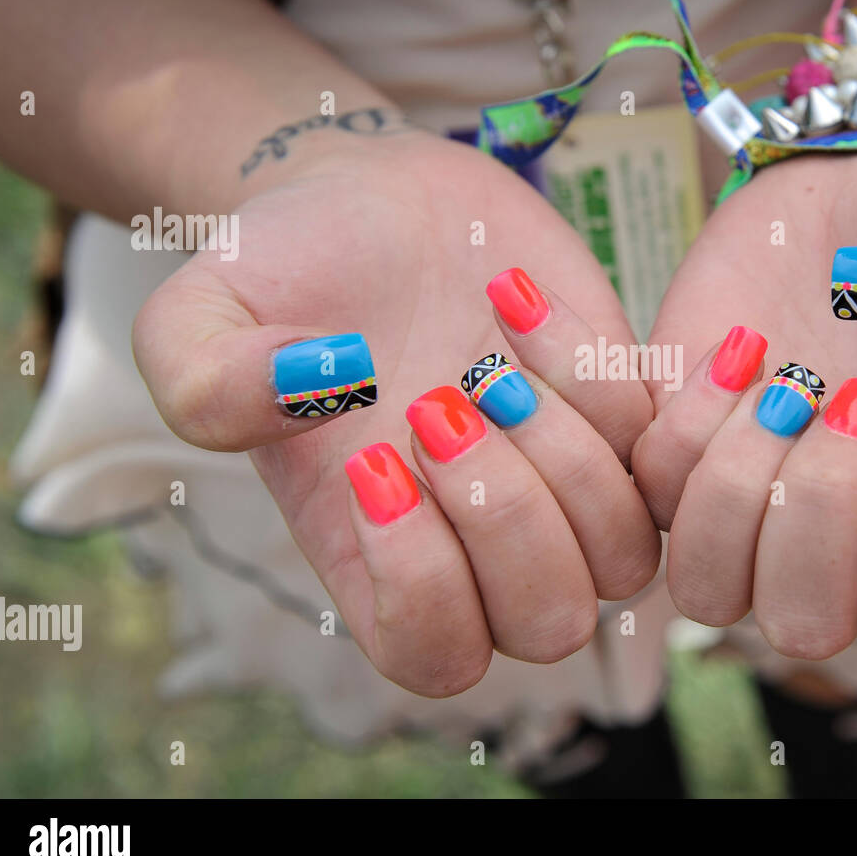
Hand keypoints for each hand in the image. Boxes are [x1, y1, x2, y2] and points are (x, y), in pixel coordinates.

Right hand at [133, 134, 659, 695]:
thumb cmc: (286, 274)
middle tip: (439, 400)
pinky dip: (600, 372)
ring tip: (489, 359)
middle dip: (505, 515)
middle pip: (548, 623)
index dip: (421, 587)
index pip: (434, 657)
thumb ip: (206, 383)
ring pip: (624, 556)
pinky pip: (659, 448)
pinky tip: (517, 297)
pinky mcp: (619, 416)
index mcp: (376, 555)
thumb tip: (310, 392)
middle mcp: (478, 542)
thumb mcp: (197, 317)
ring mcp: (560, 485)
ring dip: (566, 455)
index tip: (371, 463)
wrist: (373, 197)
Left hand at [633, 149, 856, 656]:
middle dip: (820, 510)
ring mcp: (752, 508)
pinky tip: (741, 347)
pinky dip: (690, 422)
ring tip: (787, 384)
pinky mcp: (679, 457)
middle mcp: (845, 538)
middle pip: (807, 625)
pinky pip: (654, 493)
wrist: (841, 197)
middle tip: (855, 394)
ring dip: (740, 486)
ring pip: (710, 588)